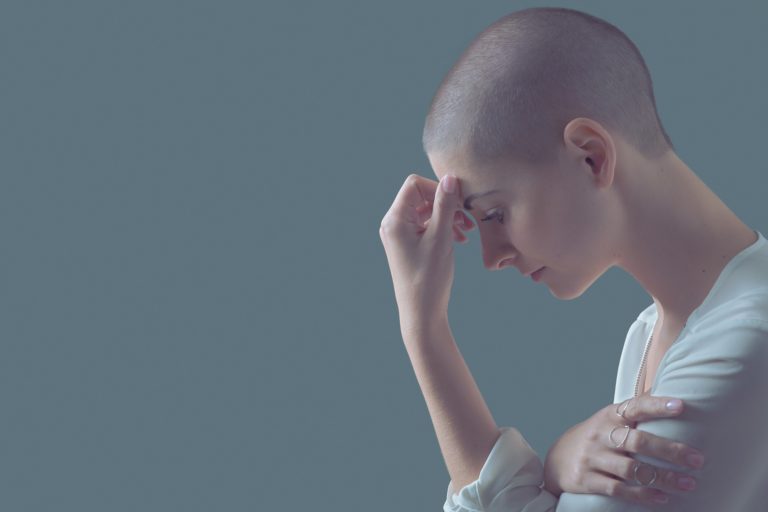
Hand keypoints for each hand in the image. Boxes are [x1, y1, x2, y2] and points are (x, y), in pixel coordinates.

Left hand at [378, 174, 474, 331]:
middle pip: (421, 196)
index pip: (415, 185)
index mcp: (395, 220)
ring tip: (466, 230)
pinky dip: (443, 227)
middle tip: (467, 217)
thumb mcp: (440, 238)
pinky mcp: (408, 244)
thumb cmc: (429, 278)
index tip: (458, 202)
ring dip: (447, 215)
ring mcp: (400, 234)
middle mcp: (393, 224)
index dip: (438, 188)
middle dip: (445, 203)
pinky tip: (460, 238)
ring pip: (426, 211)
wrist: (421, 312)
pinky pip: (426, 225)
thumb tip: (450, 178)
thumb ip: (445, 206)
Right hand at [542, 391, 705, 506]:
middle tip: (697, 459)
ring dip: (663, 478)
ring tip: (689, 483)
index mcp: (610, 416)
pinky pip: (618, 490)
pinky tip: (663, 497)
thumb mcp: (611, 418)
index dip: (657, 405)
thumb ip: (637, 409)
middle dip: (670, 451)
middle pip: (637, 441)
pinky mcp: (588, 480)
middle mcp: (600, 435)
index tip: (681, 406)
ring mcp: (593, 458)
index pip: (635, 407)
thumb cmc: (597, 436)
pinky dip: (643, 495)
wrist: (558, 458)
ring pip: (631, 469)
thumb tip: (671, 388)